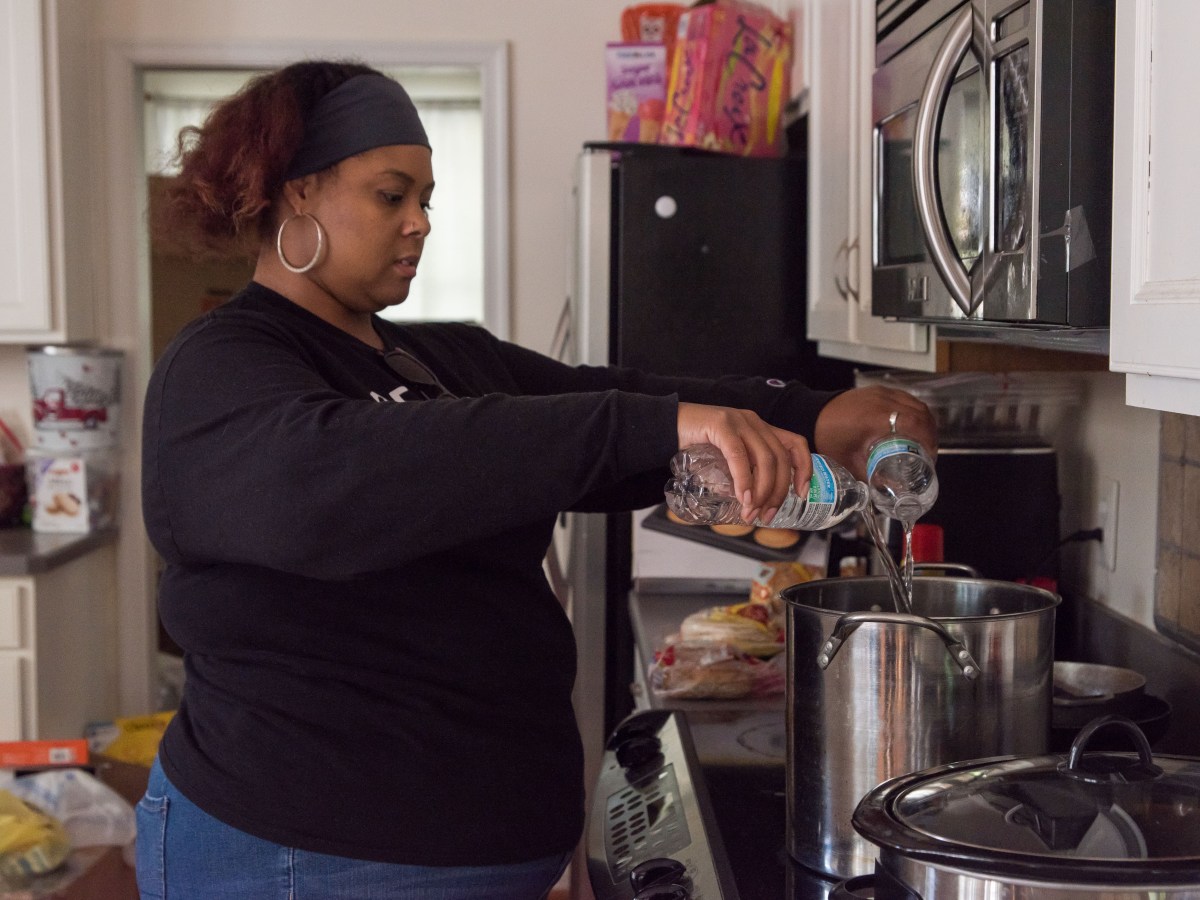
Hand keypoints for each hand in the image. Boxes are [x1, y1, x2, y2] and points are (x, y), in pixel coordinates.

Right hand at [677, 402, 811, 523]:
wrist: (665, 425)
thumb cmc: (694, 443)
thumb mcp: (727, 456)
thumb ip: (743, 469)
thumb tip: (754, 503)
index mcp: (760, 428)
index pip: (796, 444)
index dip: (804, 469)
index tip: (802, 494)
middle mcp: (754, 422)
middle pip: (780, 459)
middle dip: (778, 493)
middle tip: (766, 516)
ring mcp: (739, 421)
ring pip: (765, 460)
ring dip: (761, 491)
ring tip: (750, 512)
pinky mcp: (721, 424)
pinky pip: (739, 456)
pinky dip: (744, 480)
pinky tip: (742, 497)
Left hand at [813, 386, 937, 480]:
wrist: (811, 415)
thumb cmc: (827, 438)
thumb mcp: (849, 462)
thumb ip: (872, 477)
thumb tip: (892, 491)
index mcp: (875, 418)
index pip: (914, 424)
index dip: (928, 440)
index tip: (930, 456)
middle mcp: (882, 401)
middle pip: (920, 413)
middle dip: (931, 433)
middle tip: (930, 453)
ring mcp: (881, 393)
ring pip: (916, 404)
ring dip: (925, 422)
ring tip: (925, 441)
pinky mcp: (879, 390)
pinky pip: (906, 398)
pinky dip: (915, 412)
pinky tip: (914, 426)